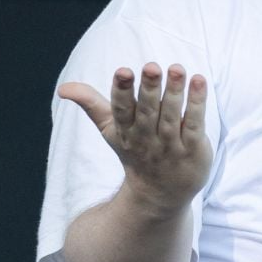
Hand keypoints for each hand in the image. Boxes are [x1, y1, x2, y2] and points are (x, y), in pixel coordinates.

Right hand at [58, 62, 211, 214]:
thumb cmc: (135, 151)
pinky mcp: (192, 148)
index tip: (123, 71)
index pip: (122, 110)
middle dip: (149, 88)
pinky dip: (197, 103)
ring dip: (174, 91)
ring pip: (171, 115)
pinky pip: (194, 123)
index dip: (122, 91)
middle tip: (150, 66)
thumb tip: (62, 88)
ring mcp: (170, 145)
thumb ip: (91, 104)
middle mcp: (147, 138)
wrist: (159, 194)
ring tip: (177, 68)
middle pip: (148, 111)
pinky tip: (198, 81)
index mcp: (126, 131)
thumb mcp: (111, 130)